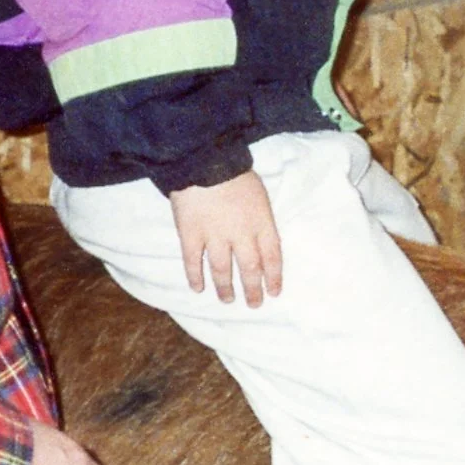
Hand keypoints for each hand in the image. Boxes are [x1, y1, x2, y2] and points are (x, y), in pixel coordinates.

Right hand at [169, 171, 282, 305]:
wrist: (203, 160)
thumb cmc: (234, 172)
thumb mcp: (259, 194)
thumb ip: (260, 218)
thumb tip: (260, 241)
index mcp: (261, 222)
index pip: (272, 256)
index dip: (274, 276)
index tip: (274, 292)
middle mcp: (240, 235)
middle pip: (250, 269)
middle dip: (253, 289)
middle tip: (254, 304)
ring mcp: (214, 237)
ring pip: (222, 270)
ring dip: (225, 288)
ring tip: (227, 300)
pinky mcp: (190, 234)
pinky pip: (192, 262)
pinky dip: (195, 276)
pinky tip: (198, 288)